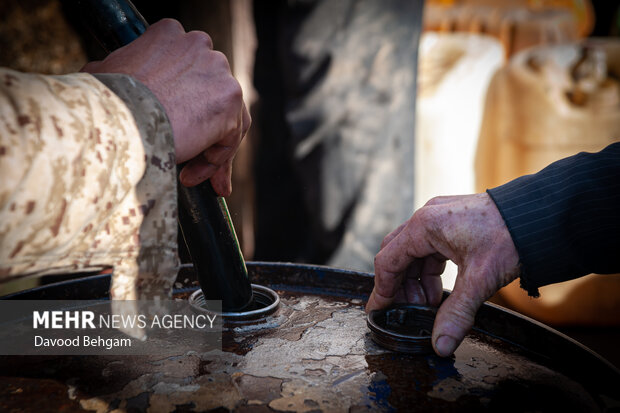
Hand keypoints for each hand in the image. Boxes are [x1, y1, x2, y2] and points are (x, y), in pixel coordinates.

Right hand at [82, 19, 249, 194]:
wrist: (118, 121)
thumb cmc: (104, 102)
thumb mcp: (107, 74)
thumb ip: (123, 72)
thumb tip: (115, 78)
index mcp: (170, 35)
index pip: (191, 71)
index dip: (186, 103)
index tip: (177, 128)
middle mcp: (200, 46)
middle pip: (213, 94)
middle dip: (204, 128)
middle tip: (190, 158)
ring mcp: (218, 71)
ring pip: (226, 116)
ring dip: (211, 149)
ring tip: (191, 173)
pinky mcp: (229, 99)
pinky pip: (230, 137)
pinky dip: (215, 161)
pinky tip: (191, 176)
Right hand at [366, 193, 519, 356]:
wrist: (540, 215)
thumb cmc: (510, 236)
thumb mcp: (480, 279)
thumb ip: (457, 313)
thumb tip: (440, 344)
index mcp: (425, 226)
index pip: (388, 261)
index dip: (382, 289)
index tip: (379, 311)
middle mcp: (427, 218)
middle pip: (398, 255)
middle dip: (400, 286)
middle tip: (405, 312)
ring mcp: (440, 218)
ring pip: (414, 253)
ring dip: (417, 281)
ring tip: (428, 306)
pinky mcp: (453, 223)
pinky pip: (430, 249)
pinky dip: (430, 272)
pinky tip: (440, 291)